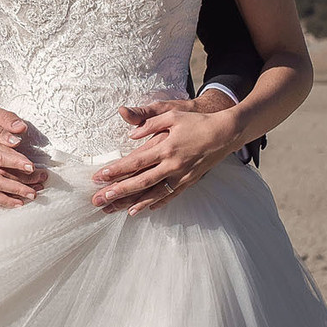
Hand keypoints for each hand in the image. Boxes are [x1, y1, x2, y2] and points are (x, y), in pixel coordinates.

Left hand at [91, 95, 242, 213]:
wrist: (225, 133)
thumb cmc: (196, 121)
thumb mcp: (172, 114)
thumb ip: (150, 123)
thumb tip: (131, 133)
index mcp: (165, 147)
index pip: (136, 161)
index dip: (117, 170)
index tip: (101, 176)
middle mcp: (172, 165)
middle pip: (141, 182)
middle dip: (119, 191)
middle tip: (101, 200)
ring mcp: (182, 175)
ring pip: (155, 193)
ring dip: (136, 202)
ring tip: (119, 211)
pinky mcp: (189, 181)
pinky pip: (171, 196)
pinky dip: (157, 203)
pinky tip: (144, 209)